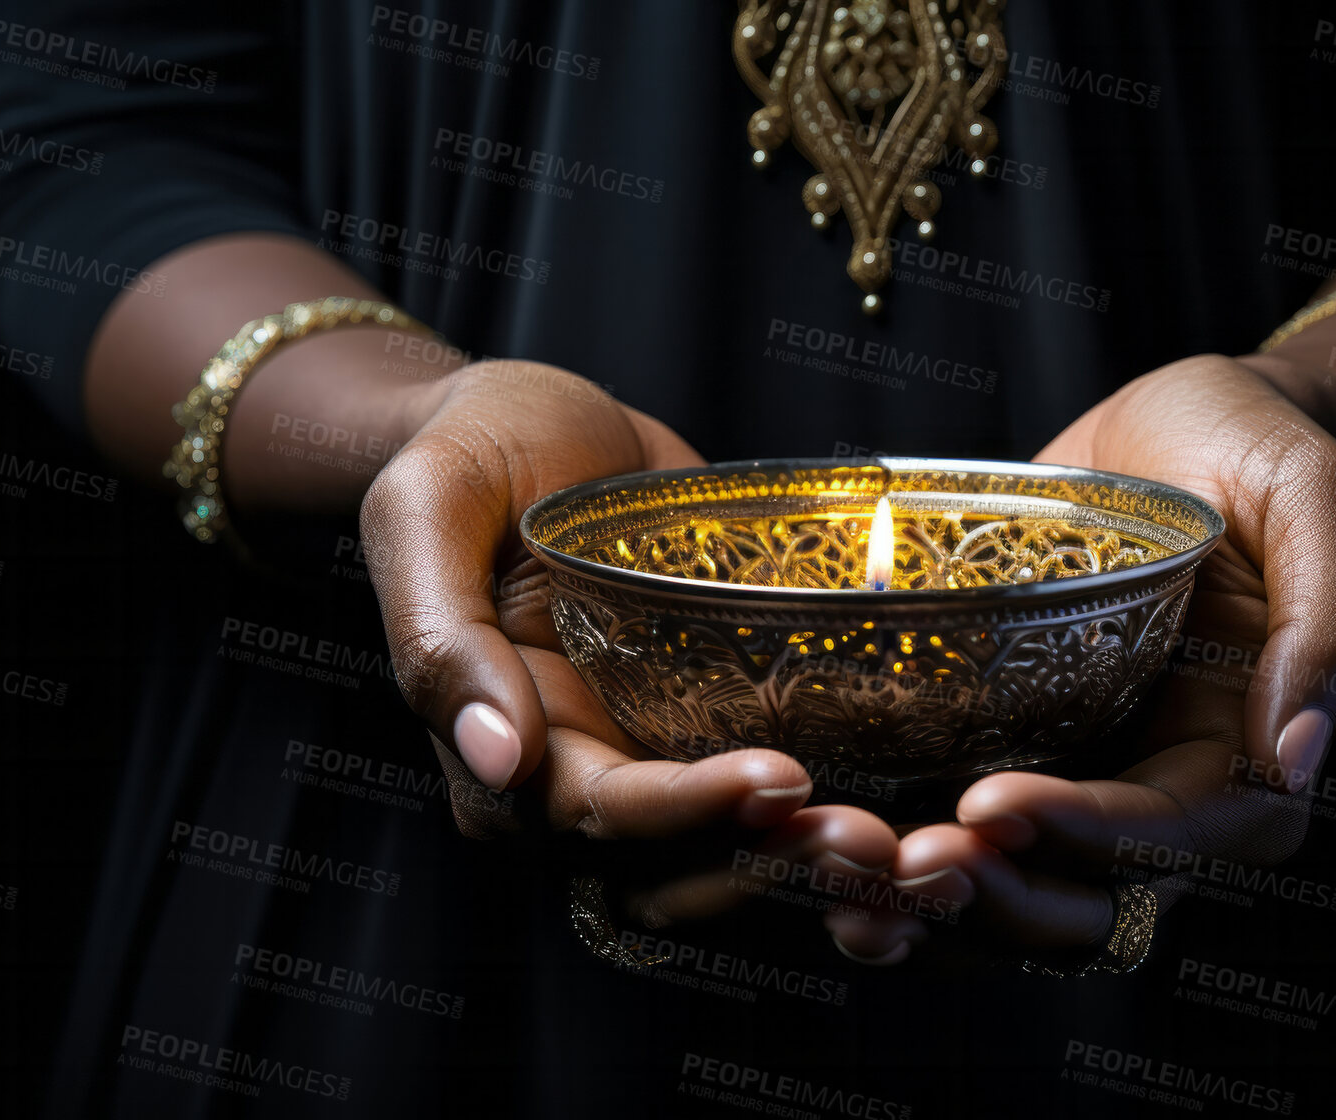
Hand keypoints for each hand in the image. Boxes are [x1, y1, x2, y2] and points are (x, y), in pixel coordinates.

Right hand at [361, 361, 897, 922]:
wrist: (537, 419)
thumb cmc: (471, 451)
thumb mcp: (427, 512)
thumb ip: (440, 637)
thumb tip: (495, 756)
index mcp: (501, 744)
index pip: (598, 817)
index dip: (687, 814)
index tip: (783, 781)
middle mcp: (577, 771)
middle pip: (671, 867)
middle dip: (768, 864)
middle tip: (874, 840)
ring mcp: (649, 752)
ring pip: (725, 857)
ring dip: (806, 861)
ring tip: (901, 839)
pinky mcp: (709, 721)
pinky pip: (765, 796)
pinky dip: (824, 817)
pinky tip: (908, 805)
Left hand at [851, 354, 1335, 959]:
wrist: (1187, 424)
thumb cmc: (1260, 448)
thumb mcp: (1319, 499)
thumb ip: (1329, 625)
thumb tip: (1298, 756)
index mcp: (1248, 759)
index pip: (1167, 835)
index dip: (1081, 835)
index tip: (987, 805)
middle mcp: (1165, 796)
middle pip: (1081, 899)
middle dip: (988, 895)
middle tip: (889, 863)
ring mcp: (1084, 780)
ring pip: (1011, 889)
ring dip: (925, 899)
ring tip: (832, 867)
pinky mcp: (1017, 750)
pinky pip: (959, 830)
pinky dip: (895, 855)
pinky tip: (814, 848)